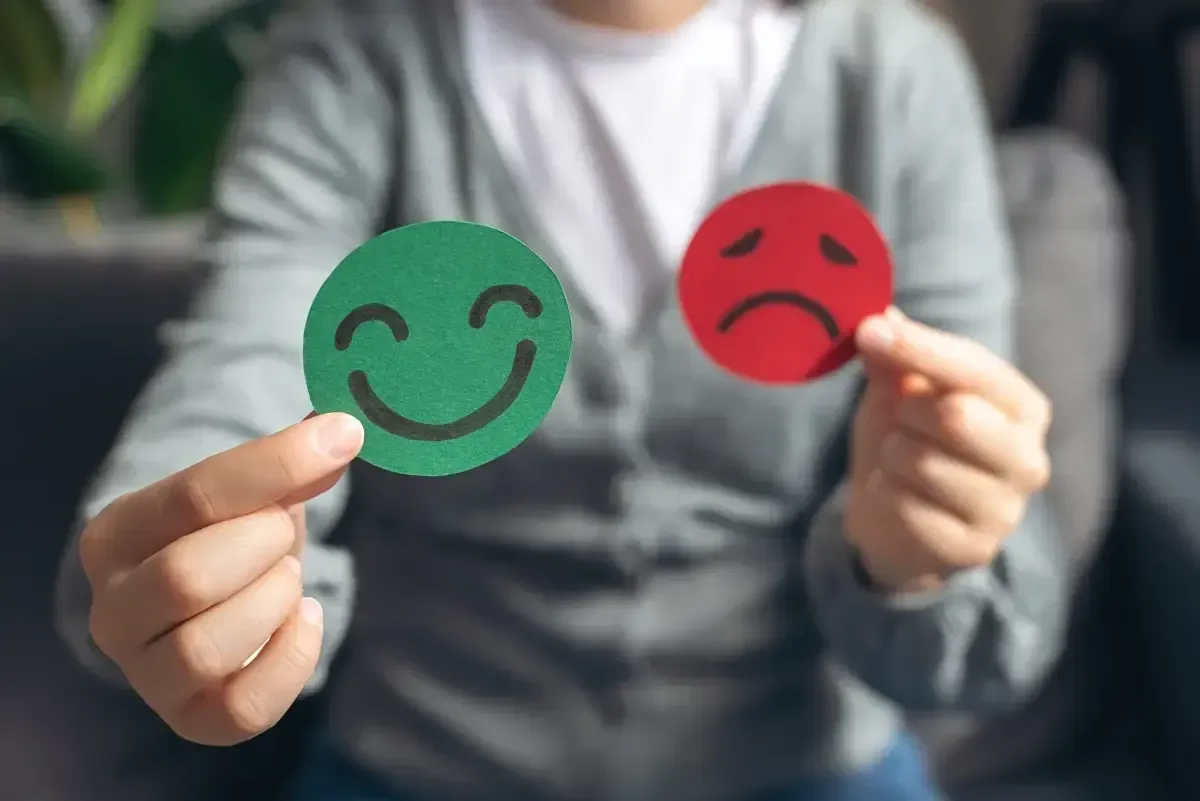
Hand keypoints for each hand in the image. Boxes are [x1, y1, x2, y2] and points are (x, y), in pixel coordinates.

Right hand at [80, 413, 363, 744]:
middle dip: (262, 547)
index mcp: (115, 534)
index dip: (277, 464)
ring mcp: (145, 674)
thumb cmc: (231, 537)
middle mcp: (112, 610)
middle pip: (186, 578)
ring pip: (204, 649)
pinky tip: (302, 620)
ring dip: (271, 603)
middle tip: (281, 535)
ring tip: (286, 580)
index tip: (343, 437)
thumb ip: (291, 464)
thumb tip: (338, 432)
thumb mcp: (253, 491)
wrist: (216, 604)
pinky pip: (242, 711)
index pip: (191, 496)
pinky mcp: (191, 719)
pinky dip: (292, 659)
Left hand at [845, 308, 1050, 592]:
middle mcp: (1028, 458)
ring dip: (891, 456)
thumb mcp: (897, 393)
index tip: (869, 330)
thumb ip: (896, 358)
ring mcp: (1006, 510)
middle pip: (956, 414)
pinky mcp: (973, 549)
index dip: (919, 346)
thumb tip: (883, 316)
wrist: (893, 525)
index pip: (973, 368)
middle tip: (899, 417)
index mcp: (1021, 407)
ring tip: (900, 463)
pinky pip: (906, 505)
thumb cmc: (906, 442)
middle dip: (907, 410)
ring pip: (921, 461)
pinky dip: (885, 494)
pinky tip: (897, 498)